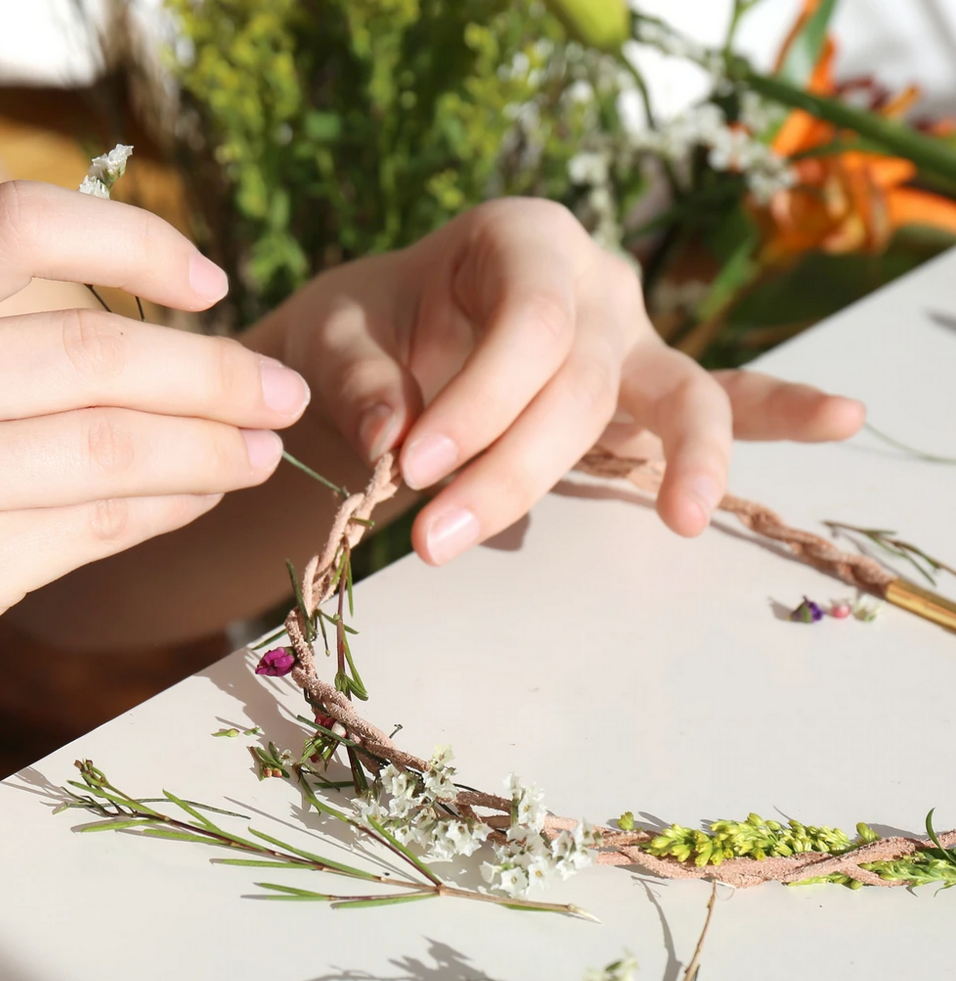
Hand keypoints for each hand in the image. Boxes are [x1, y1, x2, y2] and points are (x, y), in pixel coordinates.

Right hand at [0, 181, 309, 694]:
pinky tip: (205, 494)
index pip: (15, 228)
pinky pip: (96, 525)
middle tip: (287, 395)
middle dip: (215, 376)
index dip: (131, 242)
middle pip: (92, 354)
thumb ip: (16, 343)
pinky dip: (170, 506)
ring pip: (111, 447)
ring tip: (264, 451)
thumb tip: (193, 347)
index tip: (214, 285)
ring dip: (211, 449)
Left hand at [263, 198, 863, 564]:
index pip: (530, 325)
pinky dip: (777, 415)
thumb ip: (360, 380)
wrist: (394, 332)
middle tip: (436, 540)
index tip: (410, 470)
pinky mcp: (646, 392)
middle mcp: (594, 280)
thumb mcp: (338, 337)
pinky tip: (843, 420)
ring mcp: (633, 337)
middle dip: (515, 468)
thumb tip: (397, 440)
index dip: (478, 404)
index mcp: (521, 239)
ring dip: (690, 458)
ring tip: (682, 512)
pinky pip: (720, 399)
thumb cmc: (371, 328)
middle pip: (585, 381)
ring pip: (681, 391)